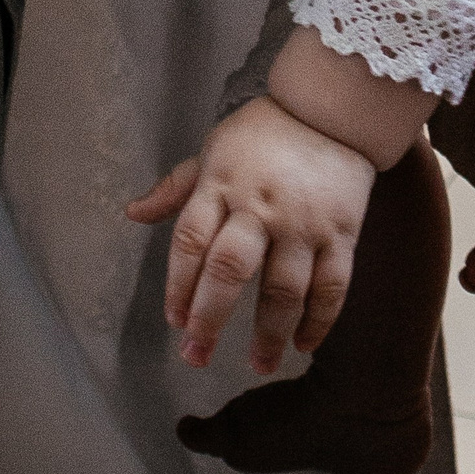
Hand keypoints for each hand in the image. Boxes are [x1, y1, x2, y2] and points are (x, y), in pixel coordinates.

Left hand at [125, 96, 373, 375]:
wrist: (332, 108)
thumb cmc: (263, 133)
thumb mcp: (213, 150)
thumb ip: (176, 188)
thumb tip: (133, 214)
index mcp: (222, 184)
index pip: (190, 240)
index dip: (178, 284)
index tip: (174, 321)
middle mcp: (260, 205)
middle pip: (230, 269)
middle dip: (210, 318)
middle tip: (197, 356)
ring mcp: (303, 222)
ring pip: (283, 289)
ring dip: (269, 334)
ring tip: (257, 364)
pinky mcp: (341, 232)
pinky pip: (332, 285)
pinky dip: (319, 321)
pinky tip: (303, 345)